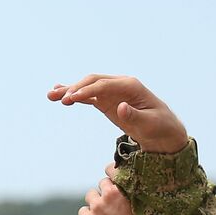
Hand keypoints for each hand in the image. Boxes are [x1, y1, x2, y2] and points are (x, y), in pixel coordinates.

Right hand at [48, 75, 187, 153]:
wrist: (165, 133)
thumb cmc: (161, 127)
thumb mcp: (150, 124)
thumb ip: (134, 116)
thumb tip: (120, 107)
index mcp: (130, 86)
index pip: (103, 84)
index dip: (87, 90)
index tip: (72, 98)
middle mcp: (119, 85)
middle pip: (93, 82)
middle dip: (75, 88)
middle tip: (60, 99)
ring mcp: (112, 93)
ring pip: (88, 88)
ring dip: (70, 90)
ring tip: (50, 95)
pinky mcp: (107, 103)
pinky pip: (88, 97)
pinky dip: (75, 97)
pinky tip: (60, 97)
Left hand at [80, 168, 152, 214]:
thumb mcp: (142, 206)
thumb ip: (131, 195)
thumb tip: (124, 189)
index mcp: (124, 189)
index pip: (112, 171)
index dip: (112, 177)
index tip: (113, 182)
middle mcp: (109, 194)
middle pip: (101, 184)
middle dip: (105, 192)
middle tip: (110, 204)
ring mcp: (97, 206)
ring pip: (90, 196)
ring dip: (95, 203)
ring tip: (102, 214)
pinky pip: (83, 211)